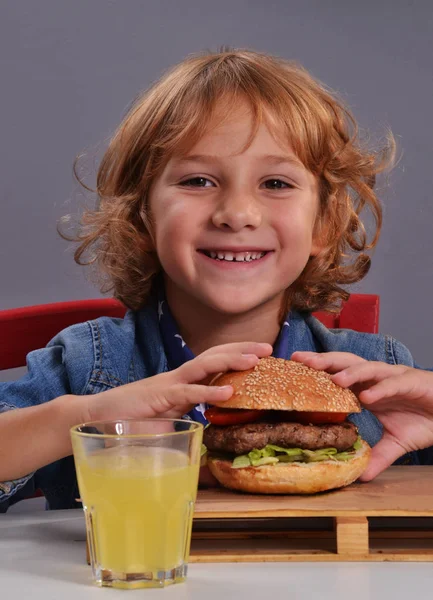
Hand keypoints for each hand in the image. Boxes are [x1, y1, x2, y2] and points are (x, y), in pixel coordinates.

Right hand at [82, 342, 272, 422]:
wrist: (96, 418)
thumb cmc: (130, 420)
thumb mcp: (168, 419)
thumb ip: (188, 419)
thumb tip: (212, 431)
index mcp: (183, 382)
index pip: (215, 362)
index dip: (238, 354)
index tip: (262, 354)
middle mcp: (179, 378)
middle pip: (215, 356)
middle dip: (243, 349)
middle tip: (270, 347)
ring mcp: (169, 385)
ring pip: (205, 367)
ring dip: (231, 362)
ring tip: (255, 361)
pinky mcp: (159, 397)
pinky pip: (187, 392)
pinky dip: (208, 391)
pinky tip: (228, 392)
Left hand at [291, 351, 432, 480]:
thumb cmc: (424, 420)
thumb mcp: (396, 443)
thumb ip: (378, 456)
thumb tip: (361, 476)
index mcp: (367, 388)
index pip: (337, 375)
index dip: (316, 372)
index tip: (293, 370)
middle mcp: (375, 378)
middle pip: (344, 363)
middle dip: (323, 361)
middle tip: (300, 360)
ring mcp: (392, 377)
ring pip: (366, 367)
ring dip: (349, 372)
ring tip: (334, 379)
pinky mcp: (412, 381)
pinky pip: (392, 383)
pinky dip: (380, 388)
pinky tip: (368, 395)